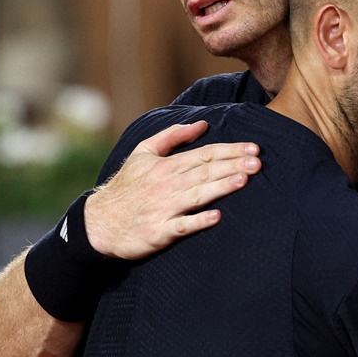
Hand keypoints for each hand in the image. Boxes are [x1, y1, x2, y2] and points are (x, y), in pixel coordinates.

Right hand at [84, 121, 260, 259]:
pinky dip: (198, 221)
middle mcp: (166, 184)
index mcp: (165, 165)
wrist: (99, 222)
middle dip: (233, 165)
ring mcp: (163, 208)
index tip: (253, 148)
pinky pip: (182, 226)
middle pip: (204, 172)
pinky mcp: (159, 231)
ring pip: (197, 195)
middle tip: (258, 162)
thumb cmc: (126, 186)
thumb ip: (171, 136)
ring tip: (244, 180)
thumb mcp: (142, 153)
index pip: (203, 154)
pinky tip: (216, 217)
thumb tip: (202, 125)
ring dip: (221, 187)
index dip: (230, 151)